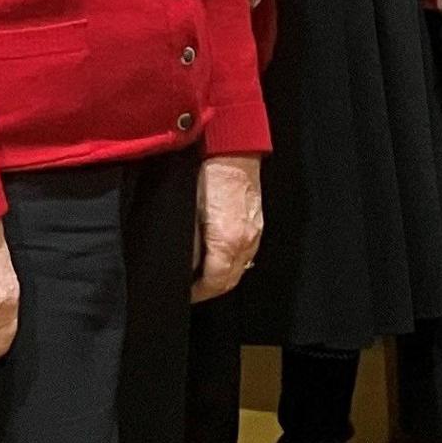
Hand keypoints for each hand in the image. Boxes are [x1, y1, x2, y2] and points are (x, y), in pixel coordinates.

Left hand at [195, 153, 264, 300]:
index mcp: (227, 241)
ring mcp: (255, 233)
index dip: (197, 293)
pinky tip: (220, 255)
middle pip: (230, 280)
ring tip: (203, 275)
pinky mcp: (257, 223)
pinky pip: (246, 253)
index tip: (184, 294)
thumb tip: (185, 267)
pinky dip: (233, 261)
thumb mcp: (187, 213)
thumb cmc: (206, 175)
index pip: (214, 283)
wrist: (230, 148)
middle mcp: (246, 242)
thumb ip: (189, 244)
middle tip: (191, 290)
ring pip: (240, 268)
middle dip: (210, 289)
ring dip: (222, 276)